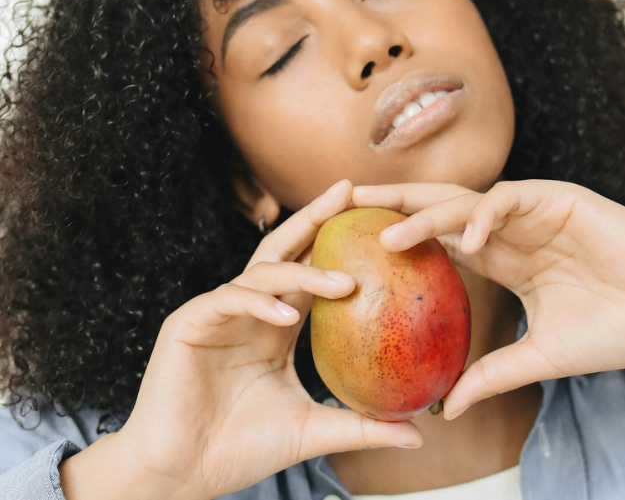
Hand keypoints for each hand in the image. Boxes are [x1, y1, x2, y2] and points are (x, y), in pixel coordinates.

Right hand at [100, 179, 421, 499]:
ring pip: (262, 272)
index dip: (336, 243)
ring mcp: (218, 311)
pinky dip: (259, 303)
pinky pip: (229, 299)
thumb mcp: (310, 429)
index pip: (308, 270)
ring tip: (343, 282)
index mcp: (274, 323)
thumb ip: (360, 426)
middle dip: (315, 218)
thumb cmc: (241, 447)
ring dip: (301, 271)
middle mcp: (249, 309)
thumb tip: (417, 435)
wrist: (182, 473)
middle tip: (348, 191)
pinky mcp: (190, 322)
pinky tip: (286, 317)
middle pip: (285, 250)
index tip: (372, 219)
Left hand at [351, 179, 624, 419]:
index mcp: (496, 255)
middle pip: (435, 208)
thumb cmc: (608, 330)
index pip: (434, 238)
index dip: (396, 235)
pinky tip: (469, 240)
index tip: (355, 243)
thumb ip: (493, 373)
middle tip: (348, 210)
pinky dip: (485, 216)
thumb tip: (451, 408)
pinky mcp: (553, 199)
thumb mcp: (538, 356)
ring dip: (425, 214)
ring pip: (463, 200)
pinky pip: (508, 200)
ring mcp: (525, 211)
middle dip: (393, 206)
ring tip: (387, 234)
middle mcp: (502, 228)